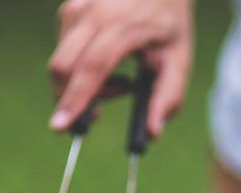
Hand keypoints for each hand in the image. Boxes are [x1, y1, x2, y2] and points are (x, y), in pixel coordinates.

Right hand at [48, 0, 192, 136]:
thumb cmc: (170, 23)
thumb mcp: (179, 59)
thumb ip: (168, 97)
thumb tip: (152, 133)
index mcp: (122, 26)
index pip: (91, 67)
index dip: (75, 99)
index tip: (61, 127)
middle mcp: (92, 14)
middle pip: (63, 67)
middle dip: (70, 101)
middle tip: (99, 115)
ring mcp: (77, 9)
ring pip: (62, 63)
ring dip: (85, 87)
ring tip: (123, 82)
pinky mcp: (69, 10)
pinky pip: (64, 52)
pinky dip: (81, 71)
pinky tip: (110, 67)